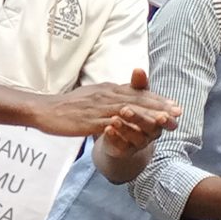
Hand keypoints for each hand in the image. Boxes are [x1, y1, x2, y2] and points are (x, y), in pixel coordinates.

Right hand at [34, 68, 181, 140]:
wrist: (43, 109)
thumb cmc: (65, 106)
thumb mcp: (89, 97)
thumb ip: (107, 97)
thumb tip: (121, 99)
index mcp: (106, 89)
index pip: (136, 92)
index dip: (156, 98)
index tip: (173, 105)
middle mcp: (105, 95)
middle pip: (137, 100)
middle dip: (159, 106)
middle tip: (177, 112)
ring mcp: (97, 107)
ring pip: (128, 110)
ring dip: (148, 115)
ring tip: (165, 120)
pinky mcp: (89, 120)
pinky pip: (111, 123)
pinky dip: (128, 125)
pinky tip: (139, 130)